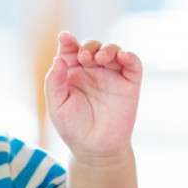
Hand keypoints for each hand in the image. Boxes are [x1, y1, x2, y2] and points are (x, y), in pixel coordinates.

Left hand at [44, 30, 141, 164]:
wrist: (95, 149)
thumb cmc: (73, 128)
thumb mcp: (56, 106)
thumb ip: (54, 82)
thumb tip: (58, 59)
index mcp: (72, 73)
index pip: (70, 50)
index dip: (67, 41)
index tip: (65, 38)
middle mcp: (92, 71)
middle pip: (92, 46)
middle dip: (88, 46)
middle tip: (84, 57)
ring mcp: (111, 76)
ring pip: (113, 50)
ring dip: (108, 48)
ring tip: (100, 58)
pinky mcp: (129, 84)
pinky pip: (133, 64)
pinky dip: (130, 57)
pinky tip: (123, 56)